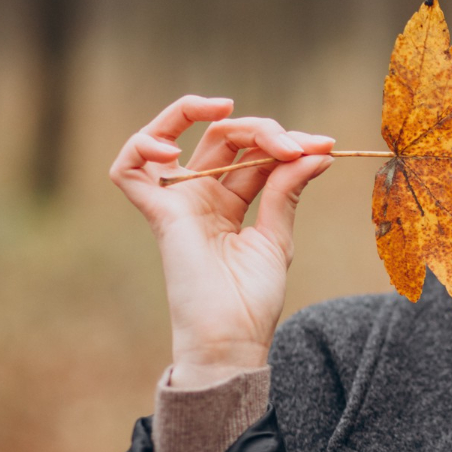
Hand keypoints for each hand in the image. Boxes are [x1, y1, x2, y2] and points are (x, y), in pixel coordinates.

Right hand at [109, 95, 334, 386]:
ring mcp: (177, 203)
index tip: (324, 146)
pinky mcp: (158, 215)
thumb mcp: (277, 236)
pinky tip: (173, 145)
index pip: (254, 153)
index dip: (287, 142)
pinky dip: (141, 146)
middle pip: (222, 138)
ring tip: (232, 113)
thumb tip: (315, 152)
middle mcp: (201, 197)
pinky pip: (128, 170)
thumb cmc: (253, 299)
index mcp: (231, 202)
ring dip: (196, 113)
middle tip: (297, 145)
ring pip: (172, 135)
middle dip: (263, 130)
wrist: (233, 338)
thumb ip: (286, 190)